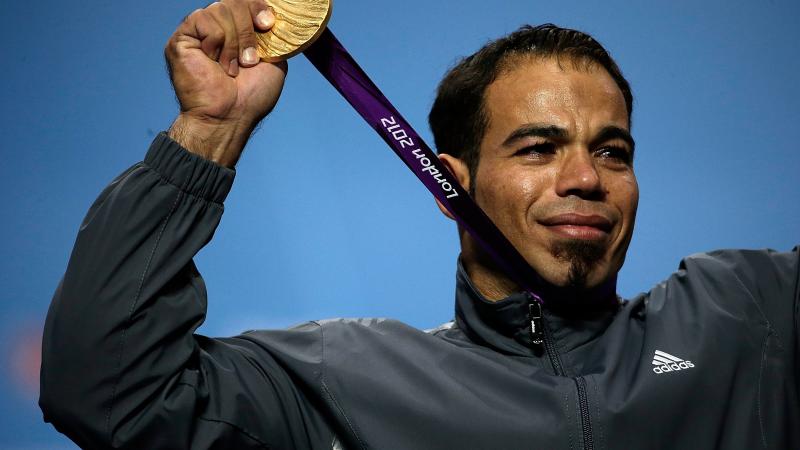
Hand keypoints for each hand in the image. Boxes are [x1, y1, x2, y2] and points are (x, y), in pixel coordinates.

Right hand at [165, 0, 287, 166]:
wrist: (230, 115)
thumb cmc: (251, 96)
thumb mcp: (273, 60)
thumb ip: (271, 36)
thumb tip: (273, 16)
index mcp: (238, 31)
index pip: (246, 1)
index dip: (258, 7)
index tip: (267, 24)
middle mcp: (217, 28)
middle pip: (235, 2)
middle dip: (248, 31)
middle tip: (249, 61)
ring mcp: (199, 32)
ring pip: (221, 9)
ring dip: (234, 43)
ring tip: (231, 68)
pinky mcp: (182, 37)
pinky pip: (204, 19)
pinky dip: (216, 42)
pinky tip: (214, 63)